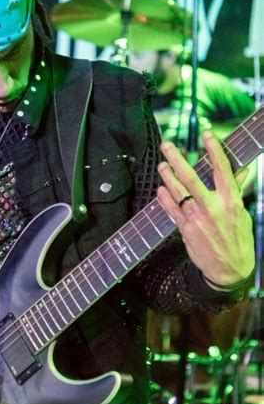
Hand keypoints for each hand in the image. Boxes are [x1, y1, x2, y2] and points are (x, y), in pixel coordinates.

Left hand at [156, 131, 254, 286]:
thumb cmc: (238, 239)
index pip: (222, 170)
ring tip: (162, 164)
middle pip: (192, 178)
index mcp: (231, 201)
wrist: (230, 269)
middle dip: (178, 159)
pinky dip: (165, 198)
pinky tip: (161, 188)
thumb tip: (241, 170)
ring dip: (168, 176)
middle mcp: (213, 208)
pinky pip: (172, 210)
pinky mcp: (186, 230)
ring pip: (178, 192)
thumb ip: (236, 191)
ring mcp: (197, 219)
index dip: (214, 150)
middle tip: (167, 145)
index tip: (206, 134)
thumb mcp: (242, 214)